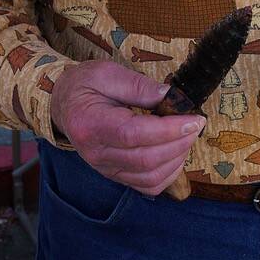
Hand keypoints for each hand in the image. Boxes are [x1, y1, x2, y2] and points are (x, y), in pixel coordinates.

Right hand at [50, 60, 204, 194]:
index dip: (169, 130)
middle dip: (179, 143)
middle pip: (145, 159)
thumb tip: (169, 95)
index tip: (194, 119)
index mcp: (91, 124)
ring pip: (149, 177)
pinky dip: (168, 174)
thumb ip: (137, 85)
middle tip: (196, 124)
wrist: (63, 105)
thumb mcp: (106, 73)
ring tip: (187, 137)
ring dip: (177, 159)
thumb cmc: (84, 86)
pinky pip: (147, 186)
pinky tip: (176, 154)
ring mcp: (105, 168)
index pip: (134, 134)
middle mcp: (96, 153)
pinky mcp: (115, 175)